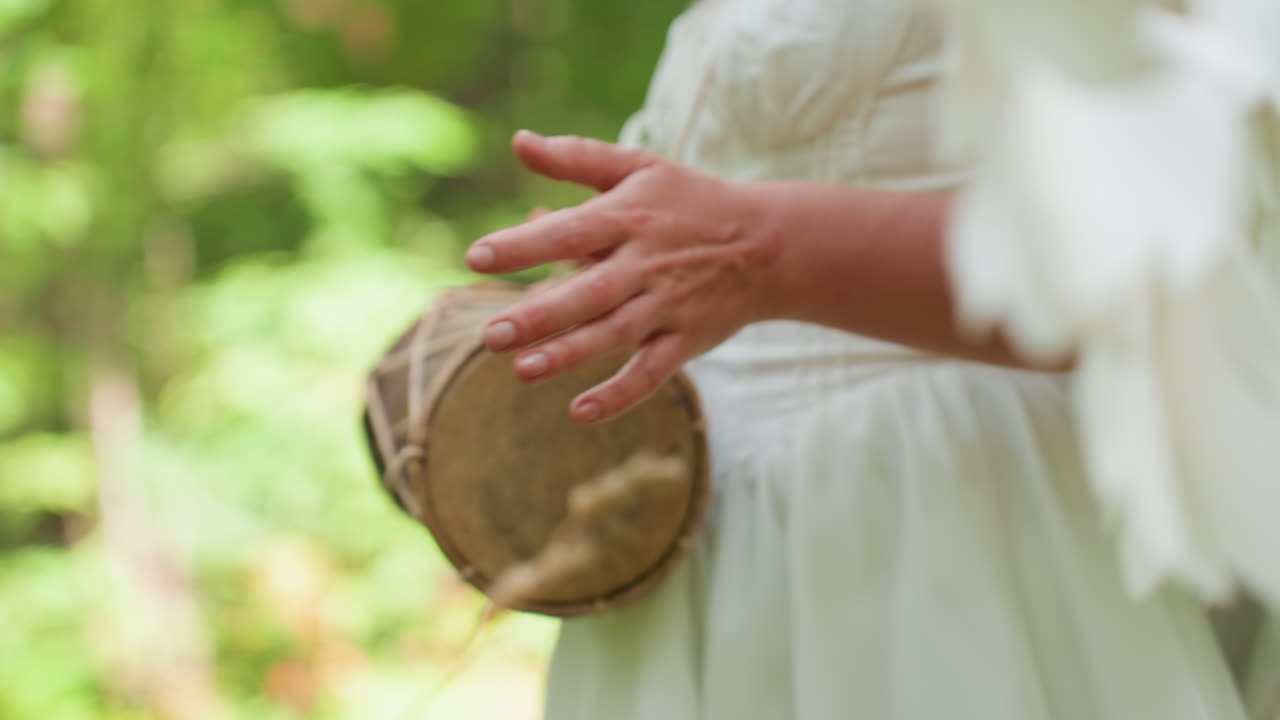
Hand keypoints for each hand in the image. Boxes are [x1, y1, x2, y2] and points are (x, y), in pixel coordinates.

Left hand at [467, 130, 781, 423]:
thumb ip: (577, 158)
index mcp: (628, 217)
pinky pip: (651, 373)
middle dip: (540, 315)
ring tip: (523, 370)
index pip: (569, 231)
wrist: (770, 244)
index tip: (476, 257)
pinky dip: (620, 394)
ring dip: (570, 354)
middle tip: (492, 334)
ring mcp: (667, 306)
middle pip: (588, 292)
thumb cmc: (691, 201)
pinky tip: (580, 411)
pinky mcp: (686, 340)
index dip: (524, 244)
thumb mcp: (640, 168)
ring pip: (614, 334)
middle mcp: (645, 264)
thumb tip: (518, 141)